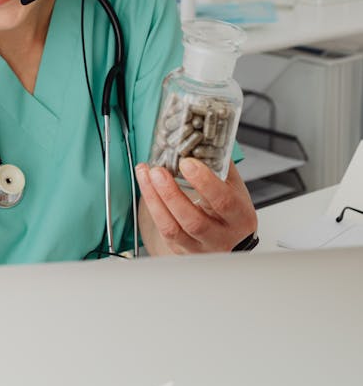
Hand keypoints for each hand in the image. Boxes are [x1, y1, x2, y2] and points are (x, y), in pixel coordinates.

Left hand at [135, 159, 257, 255]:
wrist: (228, 238)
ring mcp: (199, 247)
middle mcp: (221, 237)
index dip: (204, 183)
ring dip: (155, 198)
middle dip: (172, 194)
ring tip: (146, 173)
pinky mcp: (181, 250)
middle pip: (194, 221)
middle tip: (158, 170)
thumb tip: (206, 136)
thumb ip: (221, 165)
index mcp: (240, 217)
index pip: (224, 201)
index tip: (187, 163)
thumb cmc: (231, 209)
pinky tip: (146, 185)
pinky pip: (163, 230)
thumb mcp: (235, 187)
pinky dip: (152, 205)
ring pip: (173, 229)